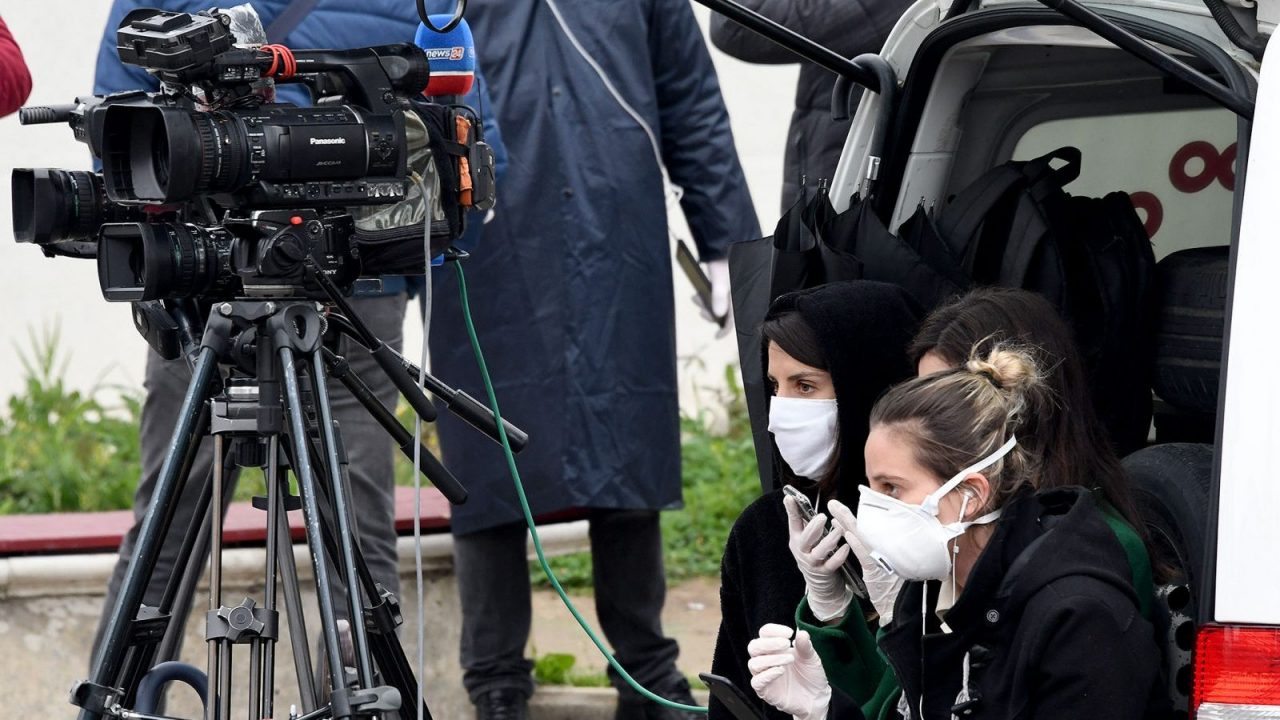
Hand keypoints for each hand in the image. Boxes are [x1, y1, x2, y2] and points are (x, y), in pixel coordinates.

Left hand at [693, 258, 733, 338]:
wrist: (723, 243)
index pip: (734, 318)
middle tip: (700, 309)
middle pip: (723, 312)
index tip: (717, 336)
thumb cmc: (724, 260)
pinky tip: (699, 294)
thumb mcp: (721, 279)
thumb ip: (719, 295)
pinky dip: (707, 297)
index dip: (725, 329)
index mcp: (738, 296)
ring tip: (695, 298)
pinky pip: (715, 296)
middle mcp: (735, 295)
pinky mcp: (723, 285)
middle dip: (710, 313)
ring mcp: (729, 290)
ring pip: (718, 304)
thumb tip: (717, 314)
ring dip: (706, 304)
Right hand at [748, 624, 830, 719]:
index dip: (773, 630)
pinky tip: (781, 671)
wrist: (816, 698)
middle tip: (786, 643)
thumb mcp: (811, 658)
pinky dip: (767, 675)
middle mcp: (766, 660)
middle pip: (754, 647)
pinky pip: (757, 682)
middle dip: (768, 643)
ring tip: (790, 659)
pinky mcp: (765, 691)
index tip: (789, 632)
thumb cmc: (810, 675)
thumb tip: (802, 632)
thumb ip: (805, 646)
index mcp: (774, 648)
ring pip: (754, 664)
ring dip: (771, 659)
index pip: (764, 634)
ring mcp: (764, 675)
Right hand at [784, 494, 852, 621]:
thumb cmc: (813, 554)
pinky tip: (846, 546)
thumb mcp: (804, 538)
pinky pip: (832, 564)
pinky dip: (840, 555)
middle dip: (813, 527)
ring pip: (819, 552)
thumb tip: (792, 498)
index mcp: (797, 539)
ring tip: (839, 530)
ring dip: (829, 540)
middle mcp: (802, 551)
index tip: (790, 498)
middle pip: (805, 539)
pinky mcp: (825, 572)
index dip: (791, 510)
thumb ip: (801, 520)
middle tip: (823, 517)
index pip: (793, 523)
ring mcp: (813, 563)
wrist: (818, 583)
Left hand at [828, 499, 903, 624]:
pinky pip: (865, 555)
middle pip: (860, 529)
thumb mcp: (880, 567)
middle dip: (844, 515)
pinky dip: (857, 545)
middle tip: (832, 502)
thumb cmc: (890, 587)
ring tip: (835, 511)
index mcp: (877, 549)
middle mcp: (879, 550)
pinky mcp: (878, 570)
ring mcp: (880, 558)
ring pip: (861, 537)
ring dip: (847, 523)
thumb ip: (871, 553)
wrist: (901, 605)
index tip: (836, 508)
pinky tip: (848, 535)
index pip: (860, 531)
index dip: (847, 518)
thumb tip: (856, 539)